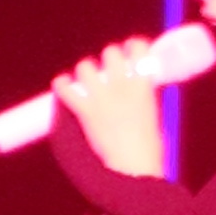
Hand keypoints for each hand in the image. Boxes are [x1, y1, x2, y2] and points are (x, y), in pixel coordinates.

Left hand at [54, 40, 181, 182]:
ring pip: (85, 66)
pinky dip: (62, 85)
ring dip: (86, 70)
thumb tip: (137, 87)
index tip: (132, 49)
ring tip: (88, 79)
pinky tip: (63, 84)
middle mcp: (122, 85)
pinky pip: (65, 88)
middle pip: (110, 52)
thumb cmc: (148, 147)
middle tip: (109, 69)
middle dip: (109, 58)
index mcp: (143, 85)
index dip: (134, 45)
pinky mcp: (84, 111)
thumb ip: (143, 96)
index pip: (139, 48)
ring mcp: (101, 97)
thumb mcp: (153, 113)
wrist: (133, 168)